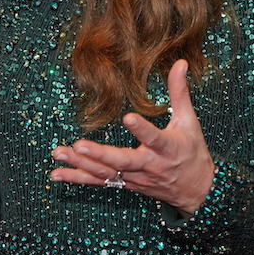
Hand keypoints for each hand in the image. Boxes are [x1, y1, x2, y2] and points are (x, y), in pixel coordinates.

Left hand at [50, 60, 214, 215]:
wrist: (197, 191)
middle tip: (79, 146)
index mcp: (167, 148)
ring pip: (106, 173)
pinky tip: (56, 174)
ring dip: (81, 165)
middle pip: (123, 161)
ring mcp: (135, 177)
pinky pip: (99, 182)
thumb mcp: (189, 122)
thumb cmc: (192, 153)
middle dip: (100, 155)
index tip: (128, 117)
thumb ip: (180, 92)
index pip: (155, 138)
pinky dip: (77, 178)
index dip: (142, 130)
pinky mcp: (125, 184)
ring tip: (59, 153)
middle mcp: (149, 165)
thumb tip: (180, 63)